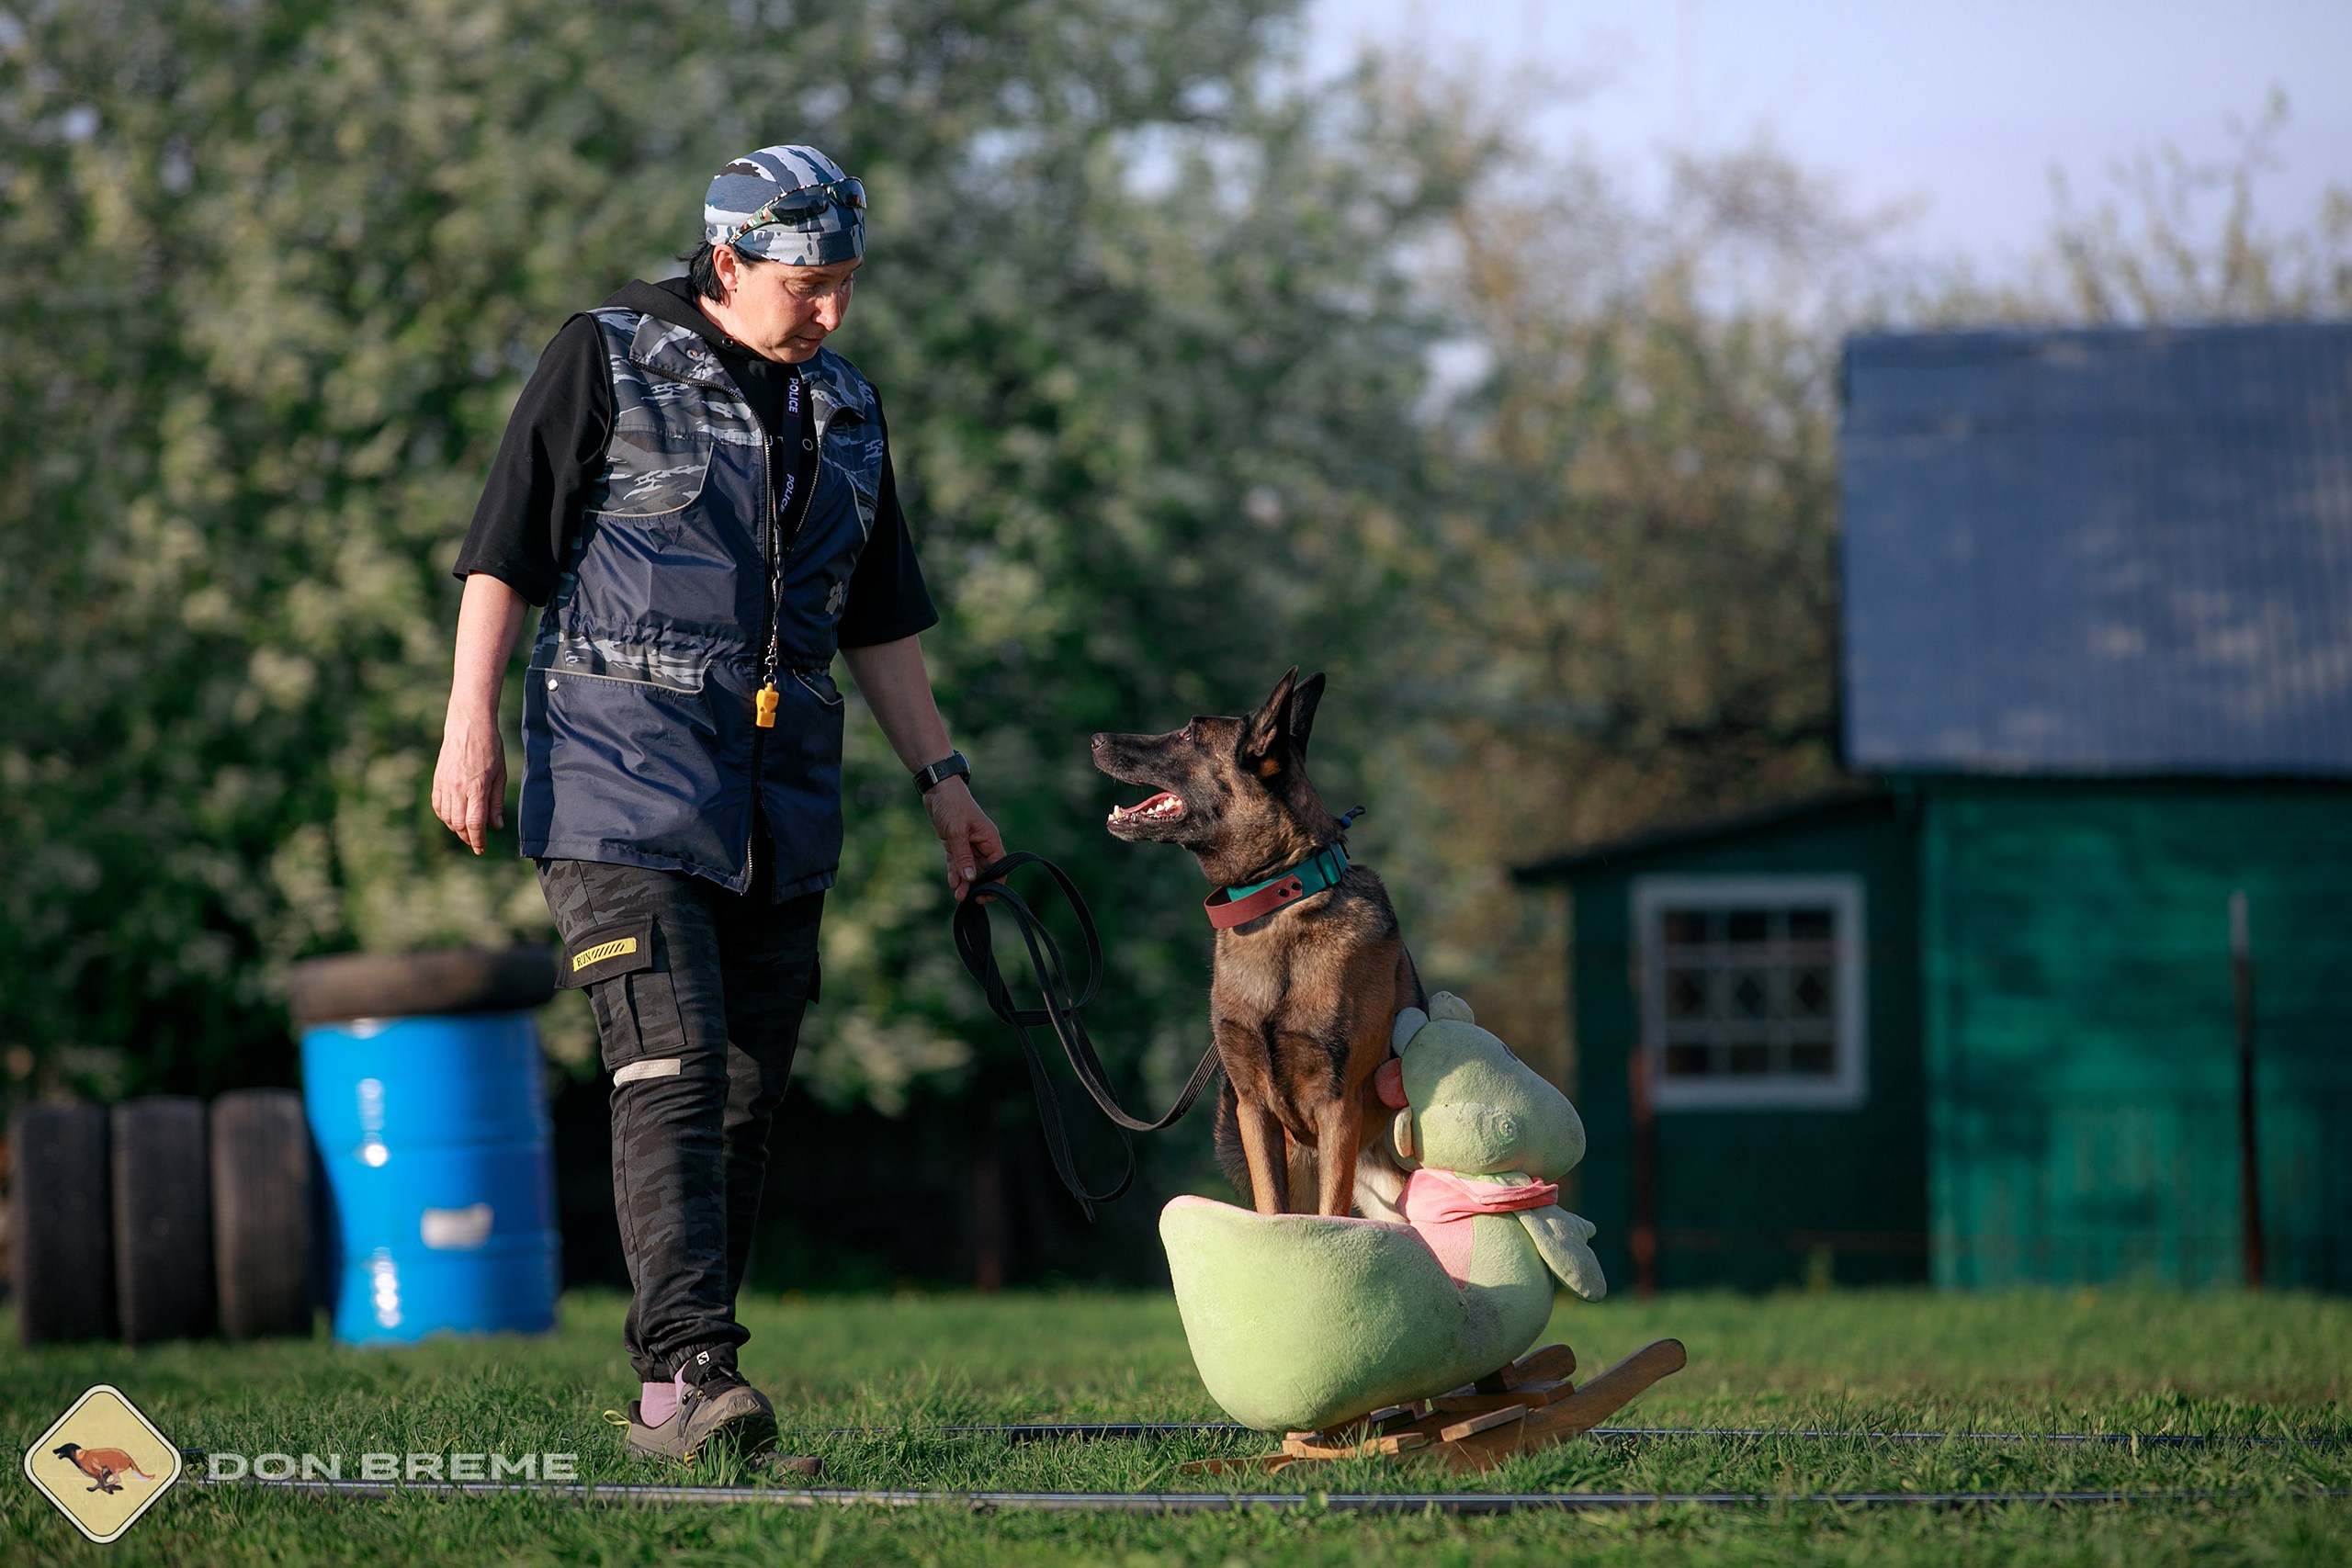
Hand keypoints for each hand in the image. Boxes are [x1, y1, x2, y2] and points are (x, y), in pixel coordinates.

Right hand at [431, 709, 507, 854]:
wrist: (468, 726)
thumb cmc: (490, 748)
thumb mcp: (500, 774)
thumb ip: (496, 802)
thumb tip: (496, 826)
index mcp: (477, 787)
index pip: (474, 823)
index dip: (478, 840)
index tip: (481, 849)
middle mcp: (458, 788)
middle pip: (458, 823)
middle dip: (468, 837)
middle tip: (476, 843)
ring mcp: (444, 784)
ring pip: (446, 817)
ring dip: (456, 828)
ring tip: (467, 831)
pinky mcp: (437, 780)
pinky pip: (437, 806)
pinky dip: (445, 816)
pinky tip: (454, 818)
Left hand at [922, 775, 1003, 901]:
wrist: (937, 787)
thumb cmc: (953, 805)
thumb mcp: (957, 832)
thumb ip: (964, 856)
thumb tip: (970, 878)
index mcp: (989, 838)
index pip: (999, 865)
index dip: (995, 881)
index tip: (986, 895)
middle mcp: (981, 842)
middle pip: (983, 869)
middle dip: (976, 885)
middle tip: (969, 899)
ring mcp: (967, 843)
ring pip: (968, 867)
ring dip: (964, 881)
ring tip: (958, 897)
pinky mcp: (954, 842)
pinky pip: (956, 861)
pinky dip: (954, 872)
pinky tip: (952, 883)